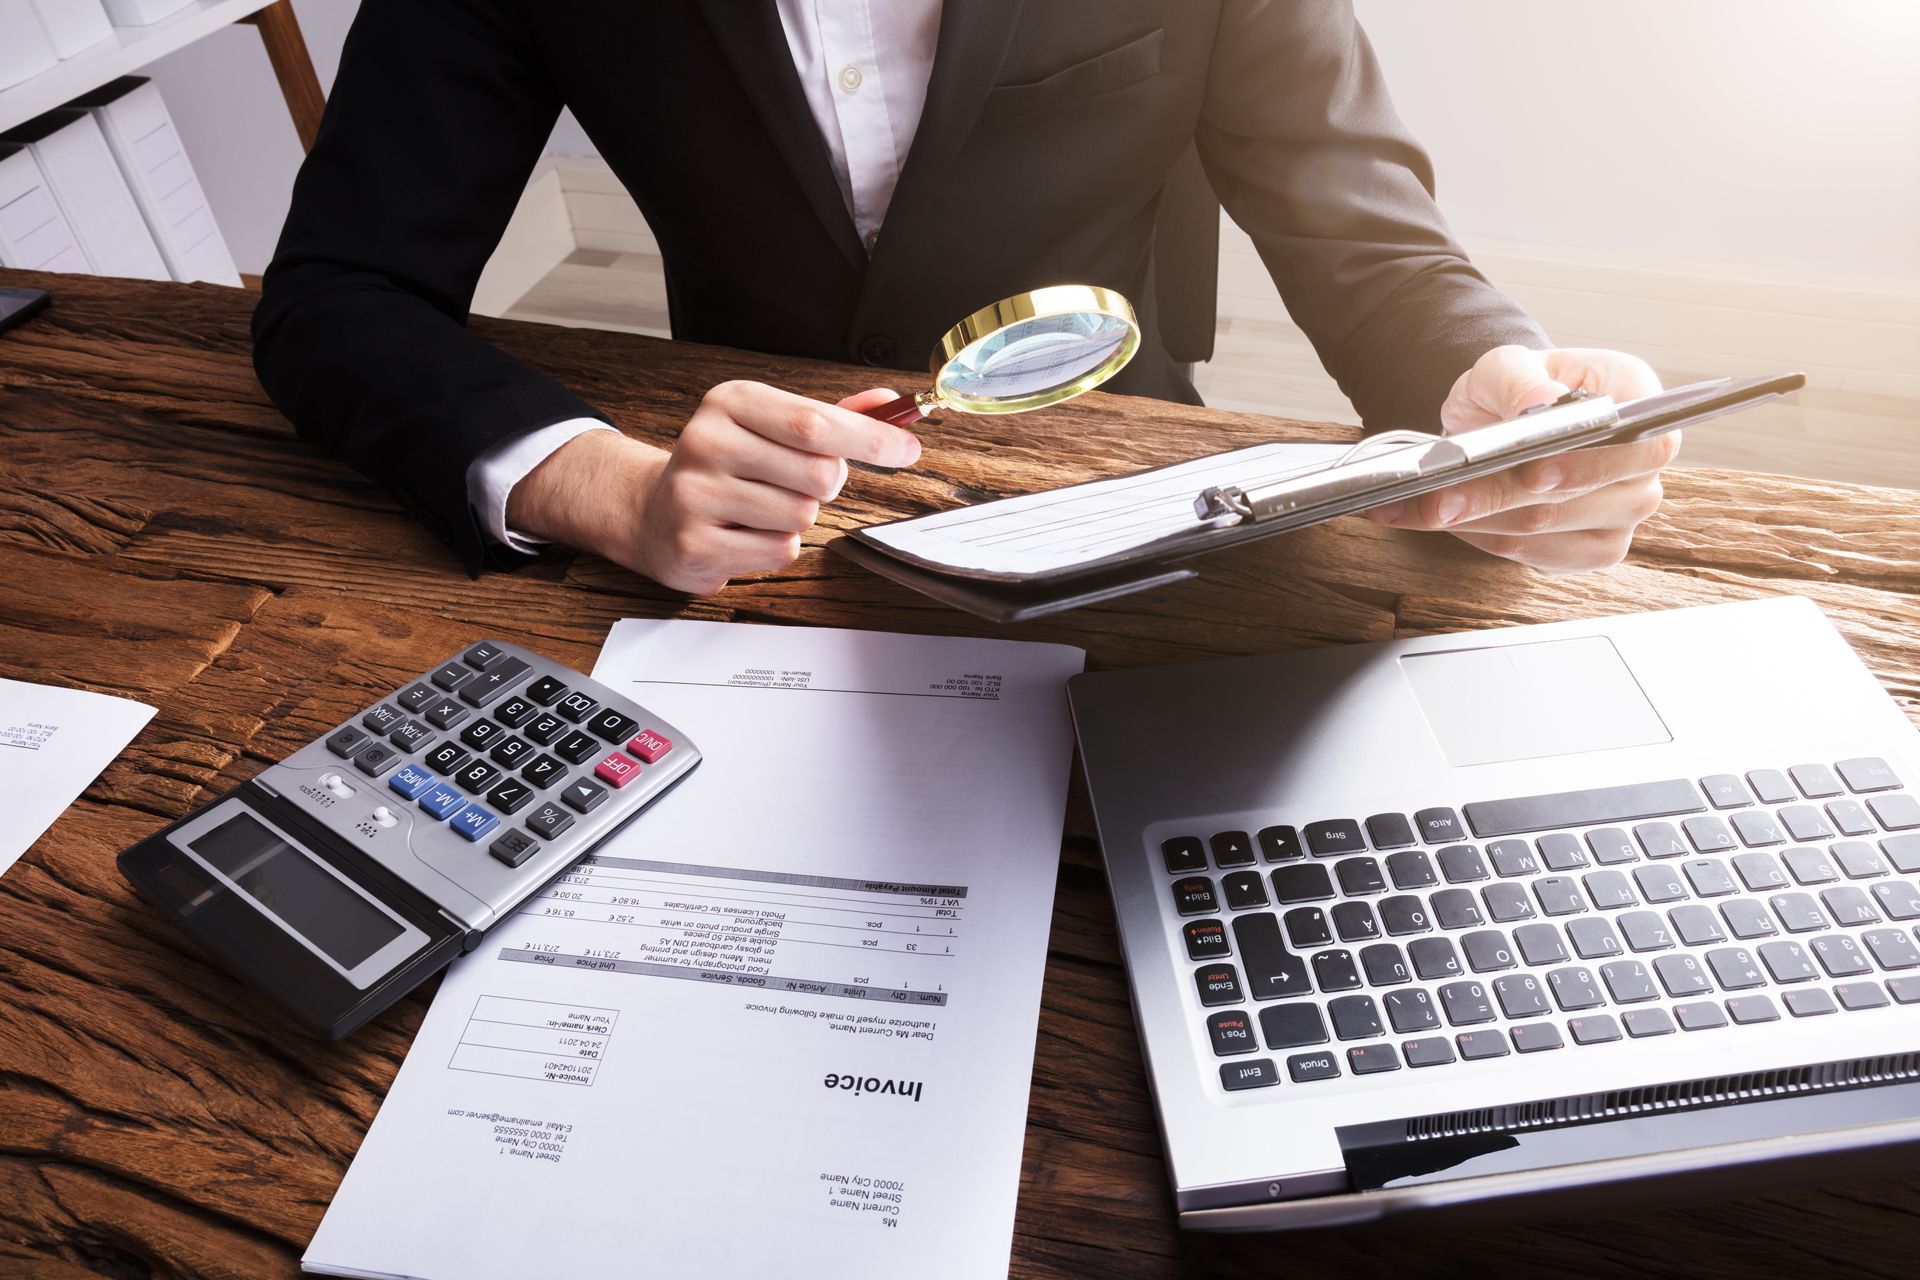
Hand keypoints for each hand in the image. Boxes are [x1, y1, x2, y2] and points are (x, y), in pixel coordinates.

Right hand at [507, 382, 918, 593]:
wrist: (652, 511)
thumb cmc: (727, 465)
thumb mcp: (771, 425)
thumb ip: (833, 415)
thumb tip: (892, 406)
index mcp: (731, 402)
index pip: (817, 422)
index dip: (872, 439)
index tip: (907, 449)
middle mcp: (707, 441)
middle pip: (819, 473)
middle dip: (826, 484)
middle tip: (796, 481)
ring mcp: (696, 494)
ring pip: (802, 515)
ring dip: (797, 517)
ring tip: (761, 507)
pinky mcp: (696, 544)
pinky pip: (780, 549)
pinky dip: (776, 545)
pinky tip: (745, 531)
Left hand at [1366, 346, 1673, 572]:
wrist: (1503, 423)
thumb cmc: (1515, 388)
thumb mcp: (1505, 365)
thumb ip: (1518, 378)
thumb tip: (1538, 402)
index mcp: (1638, 402)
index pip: (1640, 444)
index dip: (1587, 464)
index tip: (1531, 473)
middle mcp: (1642, 463)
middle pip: (1579, 496)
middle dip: (1500, 497)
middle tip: (1439, 499)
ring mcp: (1624, 510)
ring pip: (1546, 527)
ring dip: (1478, 520)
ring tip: (1422, 507)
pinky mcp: (1595, 548)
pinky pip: (1538, 554)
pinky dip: (1484, 538)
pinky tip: (1446, 522)